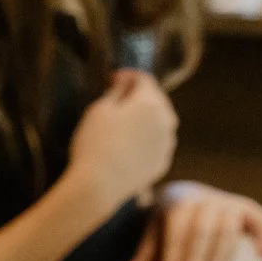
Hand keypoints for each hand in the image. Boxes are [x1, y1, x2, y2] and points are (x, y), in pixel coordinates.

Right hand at [65, 70, 177, 209]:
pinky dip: (146, 141)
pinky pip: (156, 144)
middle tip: (119, 99)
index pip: (144, 79)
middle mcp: (166, 120)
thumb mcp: (99, 110)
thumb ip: (116, 90)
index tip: (113, 78)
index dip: (128, 75)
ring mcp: (166, 143)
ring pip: (159, 123)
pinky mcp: (162, 163)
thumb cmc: (95, 143)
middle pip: (156, 100)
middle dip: (139, 97)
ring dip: (145, 119)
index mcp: (151, 103)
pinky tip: (129, 146)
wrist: (99, 184)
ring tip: (125, 125)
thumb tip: (125, 81)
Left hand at [126, 181, 261, 260]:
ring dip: (221, 258)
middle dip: (197, 259)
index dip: (173, 255)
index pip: (177, 231)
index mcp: (179, 203)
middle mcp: (205, 200)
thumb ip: (146, 252)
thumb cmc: (169, 221)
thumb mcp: (154, 231)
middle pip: (203, 230)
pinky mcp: (248, 209)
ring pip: (227, 230)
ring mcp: (229, 203)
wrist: (189, 194)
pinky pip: (261, 220)